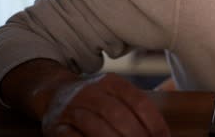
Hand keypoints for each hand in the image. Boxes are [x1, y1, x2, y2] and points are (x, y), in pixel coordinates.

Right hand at [41, 73, 169, 136]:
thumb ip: (135, 110)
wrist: (53, 92)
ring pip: (96, 126)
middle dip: (136, 135)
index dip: (154, 122)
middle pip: (118, 115)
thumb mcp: (115, 95)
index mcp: (112, 82)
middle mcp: (92, 92)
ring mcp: (72, 108)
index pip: (138, 102)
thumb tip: (161, 134)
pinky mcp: (56, 125)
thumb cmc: (95, 100)